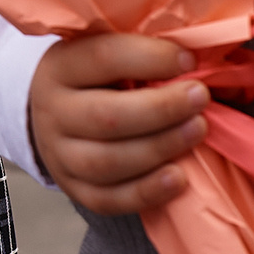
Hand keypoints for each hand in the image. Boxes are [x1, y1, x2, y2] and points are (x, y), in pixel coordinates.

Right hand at [27, 32, 210, 213]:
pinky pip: (111, 200)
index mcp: (59, 68)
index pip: (102, 58)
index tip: (188, 59)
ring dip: (162, 147)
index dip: (149, 58)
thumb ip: (138, 53)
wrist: (52, 116)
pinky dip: (148, 192)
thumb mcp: (101, 53)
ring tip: (198, 129)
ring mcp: (60, 155)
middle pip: (107, 116)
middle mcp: (53, 112)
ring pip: (109, 161)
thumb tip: (192, 56)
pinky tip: (179, 177)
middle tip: (201, 97)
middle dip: (162, 108)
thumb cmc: (93, 79)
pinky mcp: (75, 189)